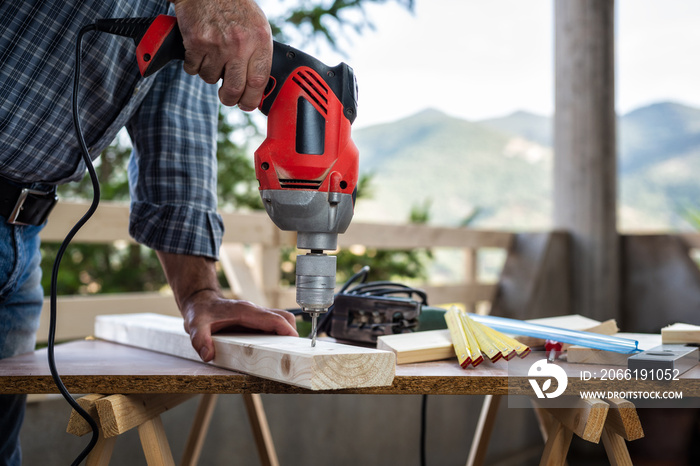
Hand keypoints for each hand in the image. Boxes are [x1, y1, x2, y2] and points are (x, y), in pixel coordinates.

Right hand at [170, 0, 272, 109]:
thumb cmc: (234, 8)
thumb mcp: (257, 27)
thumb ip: (259, 54)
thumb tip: (257, 87)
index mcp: (259, 40)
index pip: (258, 82)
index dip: (252, 100)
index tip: (247, 105)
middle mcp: (240, 43)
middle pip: (235, 89)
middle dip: (230, 99)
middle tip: (228, 98)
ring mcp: (217, 44)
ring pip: (211, 79)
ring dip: (211, 75)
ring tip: (213, 57)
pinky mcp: (196, 42)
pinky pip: (193, 69)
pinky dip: (194, 65)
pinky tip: (199, 51)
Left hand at [182, 290, 297, 361]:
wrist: (200, 301)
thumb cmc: (200, 311)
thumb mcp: (195, 325)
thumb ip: (200, 340)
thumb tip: (208, 355)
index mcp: (245, 311)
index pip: (274, 318)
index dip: (286, 330)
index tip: (295, 343)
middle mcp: (255, 311)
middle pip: (284, 318)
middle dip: (291, 334)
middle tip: (291, 352)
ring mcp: (257, 315)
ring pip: (282, 320)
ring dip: (287, 334)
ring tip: (285, 353)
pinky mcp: (256, 320)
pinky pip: (274, 325)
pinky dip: (279, 335)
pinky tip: (274, 349)